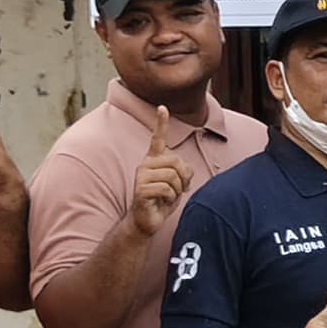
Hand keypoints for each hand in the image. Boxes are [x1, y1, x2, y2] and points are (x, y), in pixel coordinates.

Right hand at [124, 93, 188, 235]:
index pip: (158, 138)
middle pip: (177, 161)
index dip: (160, 123)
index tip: (162, 107)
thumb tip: (186, 171)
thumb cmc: (162, 200)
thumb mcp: (178, 183)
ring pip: (172, 176)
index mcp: (154, 160)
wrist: (147, 220)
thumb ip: (183, 171)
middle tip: (178, 189)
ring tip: (168, 196)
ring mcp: (141, 176)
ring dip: (177, 190)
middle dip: (184, 178)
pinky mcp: (140, 189)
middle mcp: (146, 164)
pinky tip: (162, 202)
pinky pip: (166, 189)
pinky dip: (170, 198)